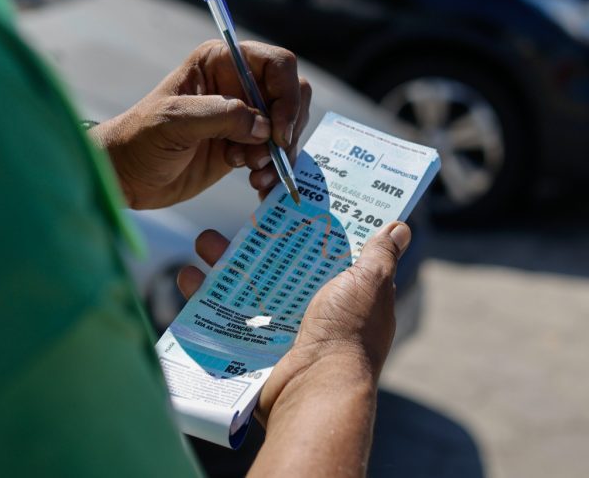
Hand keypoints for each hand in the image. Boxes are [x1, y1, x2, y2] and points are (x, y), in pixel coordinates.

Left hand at [91, 40, 311, 209]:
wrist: (126, 177)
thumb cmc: (140, 139)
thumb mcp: (174, 121)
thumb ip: (220, 116)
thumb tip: (264, 127)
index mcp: (221, 62)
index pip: (277, 64)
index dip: (286, 95)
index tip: (278, 132)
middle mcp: (238, 84)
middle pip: (292, 95)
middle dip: (287, 128)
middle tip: (268, 157)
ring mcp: (243, 116)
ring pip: (287, 127)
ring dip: (280, 155)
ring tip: (254, 175)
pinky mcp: (243, 146)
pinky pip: (276, 154)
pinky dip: (275, 171)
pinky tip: (258, 185)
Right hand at [176, 221, 410, 426]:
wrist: (314, 391)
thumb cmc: (347, 335)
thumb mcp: (368, 284)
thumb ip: (380, 256)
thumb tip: (400, 228)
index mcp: (346, 292)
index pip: (325, 249)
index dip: (307, 224)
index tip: (287, 197)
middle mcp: (314, 308)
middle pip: (280, 263)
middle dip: (256, 238)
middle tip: (239, 215)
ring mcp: (282, 327)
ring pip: (248, 285)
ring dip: (223, 262)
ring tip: (204, 242)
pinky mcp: (255, 345)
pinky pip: (226, 315)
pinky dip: (204, 296)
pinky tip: (187, 275)